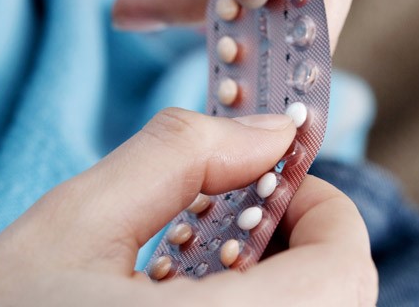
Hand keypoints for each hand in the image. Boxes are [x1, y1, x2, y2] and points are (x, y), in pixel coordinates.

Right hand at [0, 109, 376, 305]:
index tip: (276, 182)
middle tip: (232, 221)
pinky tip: (185, 305)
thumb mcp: (73, 225)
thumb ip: (183, 155)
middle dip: (302, 246)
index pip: (345, 270)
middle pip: (341, 301)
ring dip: (283, 282)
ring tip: (196, 269)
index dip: (325, 210)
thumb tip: (271, 130)